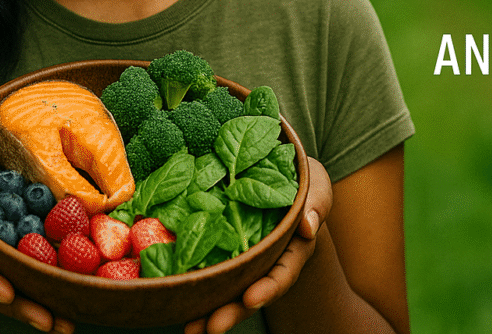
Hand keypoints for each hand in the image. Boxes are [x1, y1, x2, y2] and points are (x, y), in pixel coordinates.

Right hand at [0, 145, 74, 333]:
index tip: (5, 293)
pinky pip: (42, 267)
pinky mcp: (28, 246)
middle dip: (22, 307)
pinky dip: (58, 283)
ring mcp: (4, 254)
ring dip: (44, 308)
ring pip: (22, 286)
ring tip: (67, 325)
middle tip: (48, 322)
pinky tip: (82, 297)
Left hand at [185, 157, 332, 333]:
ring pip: (228, 291)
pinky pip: (207, 273)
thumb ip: (316, 203)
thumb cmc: (298, 177)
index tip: (251, 298)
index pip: (283, 272)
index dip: (269, 287)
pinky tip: (174, 301)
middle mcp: (268, 262)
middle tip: (213, 327)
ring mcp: (243, 261)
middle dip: (234, 312)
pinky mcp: (219, 253)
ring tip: (192, 330)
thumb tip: (308, 227)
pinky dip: (193, 288)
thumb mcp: (314, 184)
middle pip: (253, 292)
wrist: (274, 173)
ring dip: (210, 313)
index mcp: (293, 249)